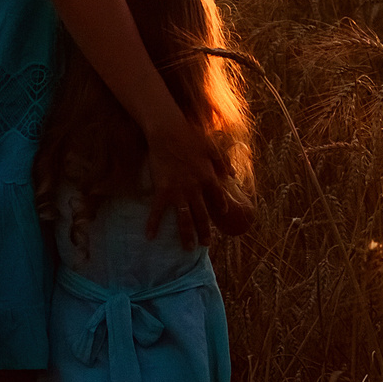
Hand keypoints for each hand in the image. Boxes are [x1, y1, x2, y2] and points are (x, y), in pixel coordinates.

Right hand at [144, 115, 223, 248]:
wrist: (167, 132)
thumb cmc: (190, 136)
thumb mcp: (212, 148)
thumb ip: (223, 163)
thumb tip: (232, 174)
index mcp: (209, 177)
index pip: (218, 198)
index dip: (221, 207)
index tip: (223, 214)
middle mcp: (196, 189)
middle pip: (203, 215)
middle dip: (205, 231)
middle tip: (206, 244)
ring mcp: (179, 192)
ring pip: (185, 219)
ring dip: (187, 236)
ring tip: (188, 249)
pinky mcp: (162, 191)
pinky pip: (158, 211)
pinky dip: (153, 224)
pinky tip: (150, 237)